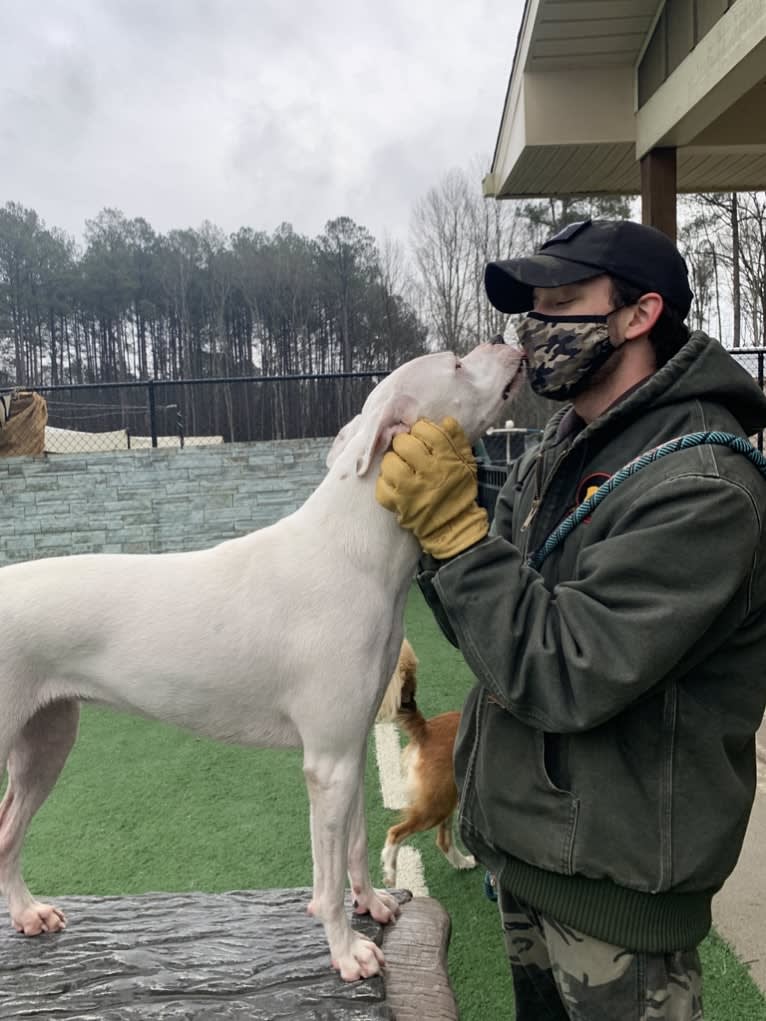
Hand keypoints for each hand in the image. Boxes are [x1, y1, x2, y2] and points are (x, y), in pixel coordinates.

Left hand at [375, 417, 488, 558]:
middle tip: (407, 451)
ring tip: (399, 467)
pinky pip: (381, 486)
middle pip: (404, 444)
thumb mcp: (466, 461)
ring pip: (389, 463)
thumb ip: (456, 439)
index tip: (421, 437)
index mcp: (447, 459)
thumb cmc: (459, 490)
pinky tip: (394, 483)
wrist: (454, 525)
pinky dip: (384, 483)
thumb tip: (443, 420)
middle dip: (403, 443)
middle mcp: (428, 472)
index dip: (421, 429)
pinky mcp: (398, 505)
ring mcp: (411, 490)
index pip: (426, 430)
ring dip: (392, 462)